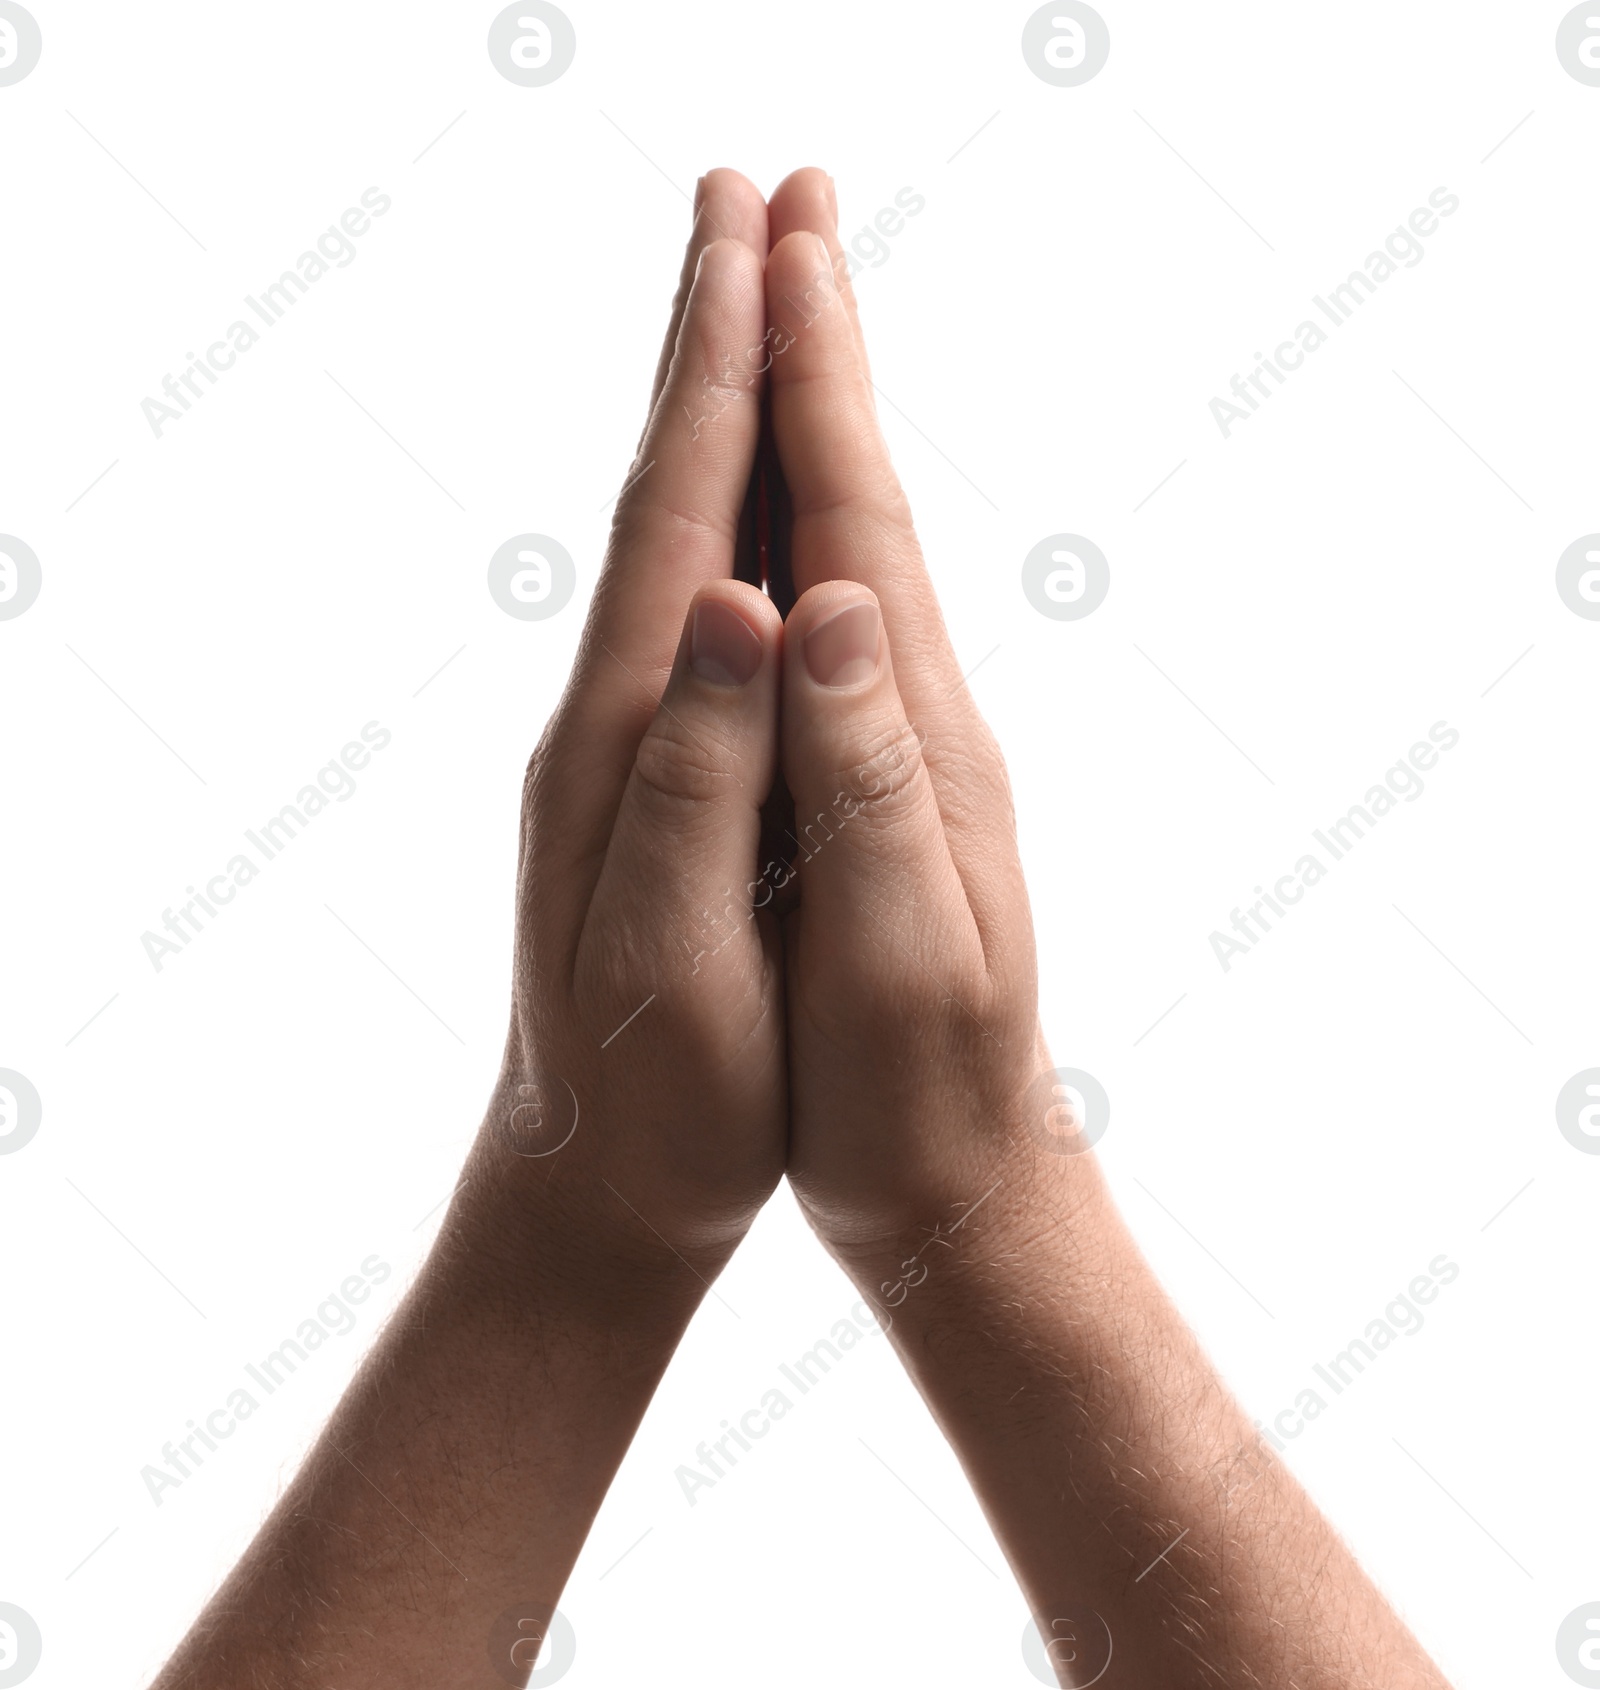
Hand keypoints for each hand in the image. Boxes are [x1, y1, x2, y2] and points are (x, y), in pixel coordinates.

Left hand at [464, 170, 789, 1290]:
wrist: (598, 1184)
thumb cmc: (661, 1094)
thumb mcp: (674, 947)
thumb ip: (697, 771)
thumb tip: (733, 599)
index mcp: (627, 734)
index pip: (681, 513)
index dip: (723, 368)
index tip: (759, 229)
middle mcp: (612, 711)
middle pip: (669, 490)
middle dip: (712, 337)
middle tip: (750, 199)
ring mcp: (627, 741)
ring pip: (678, 541)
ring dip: (716, 412)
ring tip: (750, 304)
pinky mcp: (652, 780)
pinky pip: (689, 612)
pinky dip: (723, 518)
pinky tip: (745, 500)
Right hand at [760, 171, 1046, 1260]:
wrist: (964, 1184)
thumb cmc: (915, 1097)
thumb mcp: (898, 955)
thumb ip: (865, 782)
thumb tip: (824, 604)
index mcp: (913, 741)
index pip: (857, 523)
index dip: (814, 378)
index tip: (775, 237)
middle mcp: (915, 715)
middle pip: (858, 498)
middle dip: (816, 345)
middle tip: (777, 202)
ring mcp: (897, 744)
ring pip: (845, 546)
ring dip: (809, 417)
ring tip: (774, 309)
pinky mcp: (870, 785)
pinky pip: (830, 621)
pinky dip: (797, 530)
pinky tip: (775, 509)